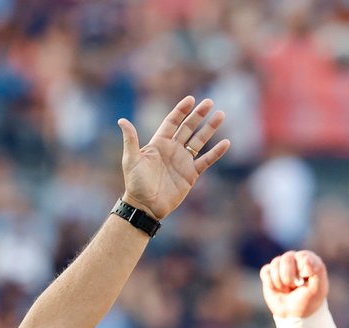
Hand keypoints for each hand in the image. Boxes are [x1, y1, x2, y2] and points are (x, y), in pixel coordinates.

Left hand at [119, 97, 229, 220]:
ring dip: (210, 128)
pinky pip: (206, 160)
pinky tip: (226, 143)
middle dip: (199, 115)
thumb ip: (130, 139)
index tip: (191, 100)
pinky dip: (216, 152)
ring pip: (199, 141)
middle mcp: (173, 149)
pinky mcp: (191, 174)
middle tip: (209, 102)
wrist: (146, 206)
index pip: (172, 122)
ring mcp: (183, 161)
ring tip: (221, 115)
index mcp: (159, 143)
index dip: (181, 110)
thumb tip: (122, 120)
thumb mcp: (131, 159)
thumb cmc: (135, 183)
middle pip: (188, 128)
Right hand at [260, 250, 328, 319]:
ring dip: (280, 281)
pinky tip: (277, 289)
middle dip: (288, 276)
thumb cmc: (309, 300)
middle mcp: (294, 260)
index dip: (301, 270)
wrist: (293, 315)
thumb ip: (317, 270)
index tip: (304, 281)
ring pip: (275, 263)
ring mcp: (281, 266)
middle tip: (294, 287)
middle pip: (286, 258)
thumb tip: (305, 258)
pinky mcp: (269, 273)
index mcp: (309, 260)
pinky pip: (265, 271)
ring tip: (286, 290)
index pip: (302, 256)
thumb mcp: (318, 288)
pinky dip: (270, 283)